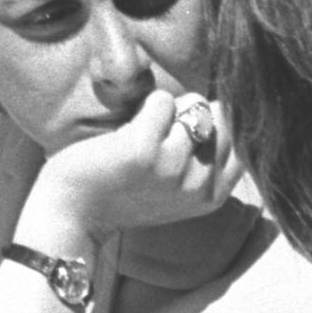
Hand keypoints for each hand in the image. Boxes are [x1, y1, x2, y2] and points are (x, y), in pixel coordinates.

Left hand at [16, 90, 240, 254]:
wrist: (72, 212)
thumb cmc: (122, 190)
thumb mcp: (177, 188)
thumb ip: (205, 161)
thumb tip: (223, 105)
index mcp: (212, 197)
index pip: (239, 141)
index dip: (213, 126)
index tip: (180, 137)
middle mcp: (199, 185)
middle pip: (218, 118)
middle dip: (191, 112)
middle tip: (157, 133)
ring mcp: (172, 168)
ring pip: (191, 106)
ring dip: (165, 108)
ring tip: (139, 133)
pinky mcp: (143, 150)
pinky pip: (162, 100)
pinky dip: (145, 103)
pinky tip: (126, 129)